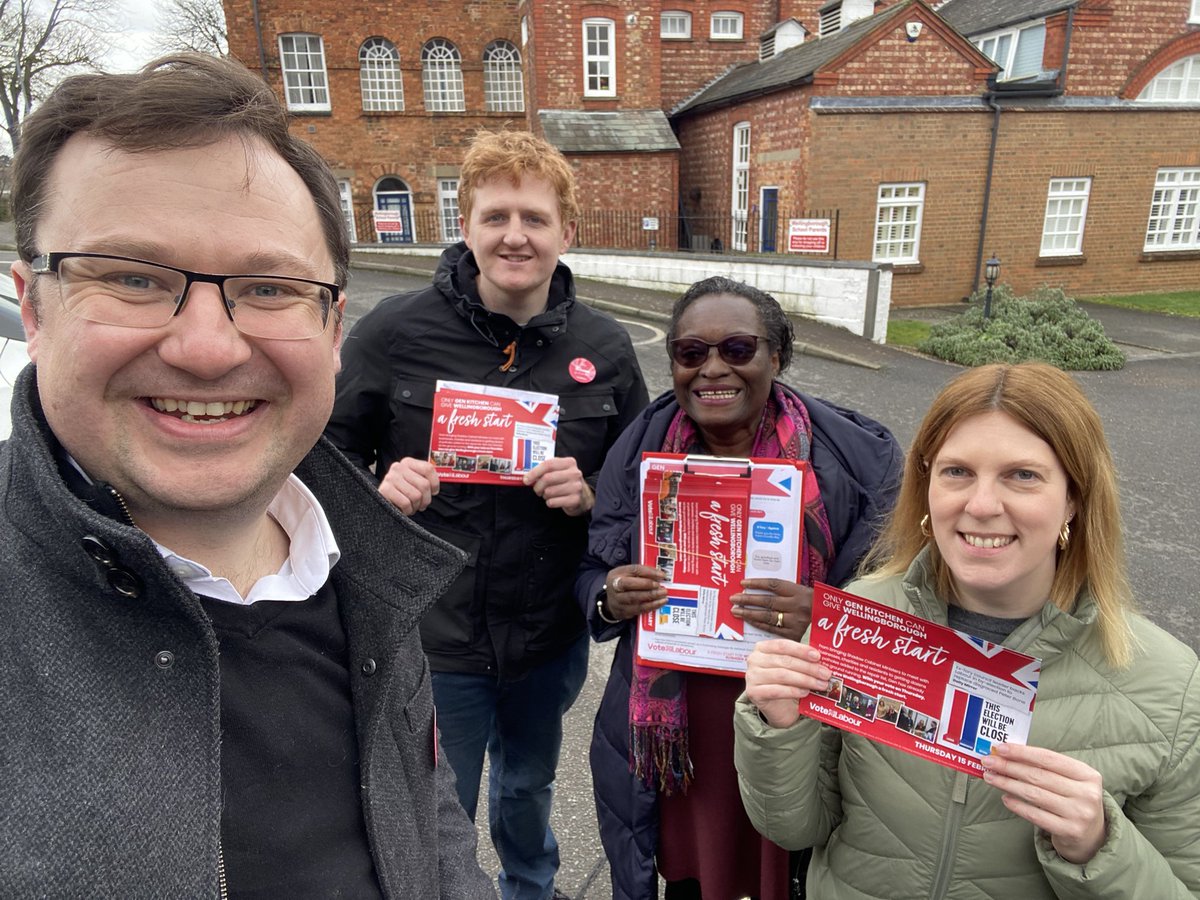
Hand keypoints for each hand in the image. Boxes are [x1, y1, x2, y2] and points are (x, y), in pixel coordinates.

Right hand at [379, 458, 439, 515]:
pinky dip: (407, 510)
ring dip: (416, 506)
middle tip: (421, 505)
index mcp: (408, 462)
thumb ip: (424, 479)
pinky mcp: (384, 490)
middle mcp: (398, 467)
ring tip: (411, 507)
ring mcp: (390, 478)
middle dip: (426, 500)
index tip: (433, 492)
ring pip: (416, 496)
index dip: (435, 483)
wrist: (380, 503)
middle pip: (424, 485)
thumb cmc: (401, 493)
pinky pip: (406, 503)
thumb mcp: (412, 482)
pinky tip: (404, 510)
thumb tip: (435, 488)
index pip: (428, 469)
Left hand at [524, 457, 592, 515]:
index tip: (526, 479)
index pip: (548, 464)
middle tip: (537, 490)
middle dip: (537, 486)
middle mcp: (574, 473)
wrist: (584, 497)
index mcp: (569, 462)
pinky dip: (549, 503)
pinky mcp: (575, 499)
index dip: (534, 472)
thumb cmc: (566, 482)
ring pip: (549, 491)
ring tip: (548, 495)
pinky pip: (553, 502)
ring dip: (544, 495)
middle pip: (547, 478)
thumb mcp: (560, 471)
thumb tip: (527, 477)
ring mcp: (576, 487)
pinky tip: (554, 500)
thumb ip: (546, 470)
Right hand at [602, 565, 667, 620]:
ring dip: (652, 598)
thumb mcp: (627, 575)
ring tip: (663, 596)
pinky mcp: (623, 612)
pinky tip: (659, 603)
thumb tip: (659, 574)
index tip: (662, 575)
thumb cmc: (623, 585)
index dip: (649, 572)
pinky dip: (650, 606)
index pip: (633, 570)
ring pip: (635, 599)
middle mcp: (614, 588)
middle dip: (648, 585)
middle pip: (630, 585)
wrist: (611, 601)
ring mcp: (617, 601)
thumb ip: (641, 573)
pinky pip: (638, 610)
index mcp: (616, 575)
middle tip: (661, 587)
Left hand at [731, 579, 813, 640]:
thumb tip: (761, 588)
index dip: (757, 583)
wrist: (835, 625)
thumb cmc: (816, 607)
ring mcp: (797, 622)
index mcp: (801, 592)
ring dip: (749, 613)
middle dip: (748, 599)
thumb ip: (788, 592)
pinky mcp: (795, 636)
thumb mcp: (806, 594)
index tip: (743, 584)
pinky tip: (749, 620)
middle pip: (768, 601)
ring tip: (735, 610)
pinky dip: (759, 624)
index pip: (774, 585)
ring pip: (768, 616)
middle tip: (733, 598)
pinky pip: (772, 629)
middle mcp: (798, 606)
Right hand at [744, 640, 830, 728]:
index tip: (818, 656)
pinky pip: (776, 690)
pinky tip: (805, 692)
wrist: (776, 707)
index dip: (801, 650)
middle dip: (808, 667)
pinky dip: (793, 691)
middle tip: (825, 674)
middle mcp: (754, 659)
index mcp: (762, 648)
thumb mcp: (792, 667)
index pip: (783, 645)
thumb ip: (802, 660)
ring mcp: (752, 676)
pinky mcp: (753, 692)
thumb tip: (822, 660)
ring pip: (782, 675)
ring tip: (820, 684)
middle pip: (785, 661)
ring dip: (805, 680)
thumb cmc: (784, 682)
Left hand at [980, 743, 1106, 863]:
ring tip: (991, 777)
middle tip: (988, 762)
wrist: (1092, 836)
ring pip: (1034, 795)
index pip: (1049, 759)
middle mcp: (1087, 794)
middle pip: (1038, 776)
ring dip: (1007, 784)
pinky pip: (1036, 815)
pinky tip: (1004, 798)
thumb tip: (1008, 755)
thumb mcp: (1070, 780)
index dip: (1022, 753)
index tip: (1001, 748)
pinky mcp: (1069, 831)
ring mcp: (1079, 814)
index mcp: (1088, 775)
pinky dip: (1017, 805)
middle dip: (1009, 767)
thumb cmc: (1074, 799)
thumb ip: (1045, 767)